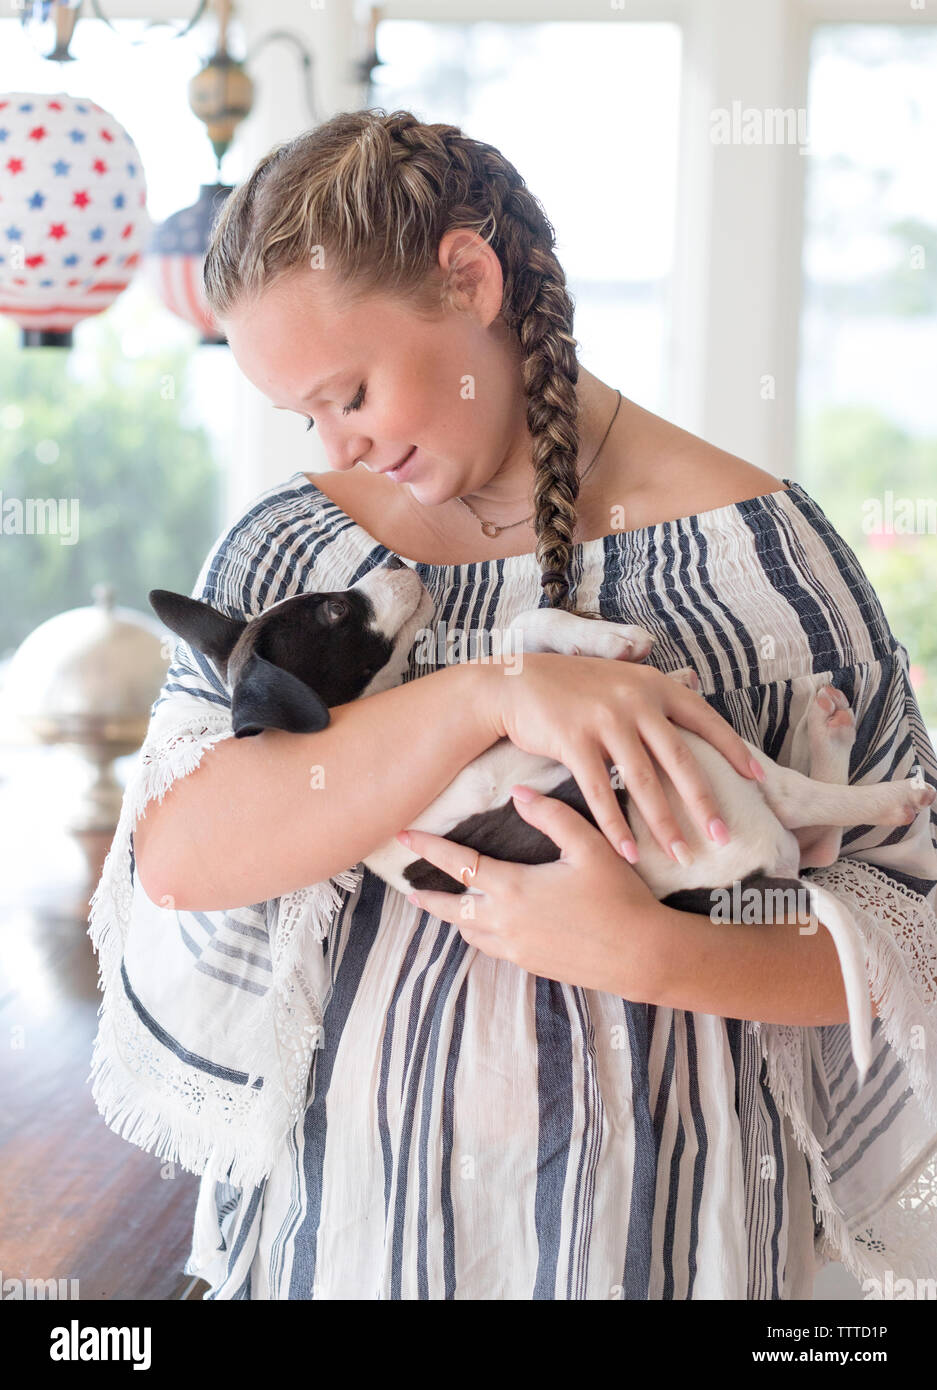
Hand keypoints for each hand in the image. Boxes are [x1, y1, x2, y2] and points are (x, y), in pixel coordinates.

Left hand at [397, 784, 669, 997]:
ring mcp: (518, 949)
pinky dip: (481, 934)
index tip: (404, 836)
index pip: (459, 864)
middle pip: (452, 908)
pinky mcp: (533, 966)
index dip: (428, 848)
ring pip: (471, 933)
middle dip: (428, 897)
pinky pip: (493, 949)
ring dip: (457, 917)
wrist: (643, 955)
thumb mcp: (590, 847)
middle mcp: (507, 923)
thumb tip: (518, 793)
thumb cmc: (620, 898)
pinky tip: (489, 928)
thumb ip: (553, 817)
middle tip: (408, 890)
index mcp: (514, 890)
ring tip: (449, 905)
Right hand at [482, 649, 764, 861]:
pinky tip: (628, 851)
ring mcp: (605, 720)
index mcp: (653, 685)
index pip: (705, 720)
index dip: (733, 751)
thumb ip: (652, 694)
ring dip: (664, 824)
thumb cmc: (569, 686)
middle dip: (704, 802)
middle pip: (680, 759)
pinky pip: (601, 791)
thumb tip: (692, 701)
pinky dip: (615, 826)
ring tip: (681, 856)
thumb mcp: (619, 679)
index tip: (758, 780)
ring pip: (643, 781)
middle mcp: (635, 699)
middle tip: (724, 837)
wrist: (514, 683)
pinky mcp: (574, 741)